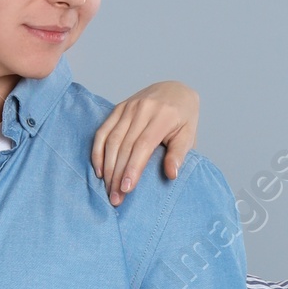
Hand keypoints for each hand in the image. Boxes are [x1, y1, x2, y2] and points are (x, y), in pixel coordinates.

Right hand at [91, 81, 199, 206]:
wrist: (174, 90)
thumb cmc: (183, 118)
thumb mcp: (189, 134)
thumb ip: (179, 154)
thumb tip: (171, 174)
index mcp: (162, 115)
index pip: (143, 145)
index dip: (133, 168)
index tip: (126, 189)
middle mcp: (142, 109)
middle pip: (124, 145)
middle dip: (118, 174)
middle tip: (115, 198)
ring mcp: (128, 107)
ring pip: (111, 140)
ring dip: (107, 167)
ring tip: (108, 189)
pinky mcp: (118, 108)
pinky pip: (103, 131)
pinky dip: (98, 151)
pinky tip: (100, 170)